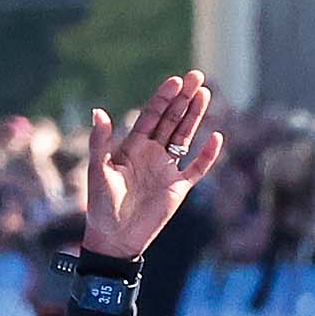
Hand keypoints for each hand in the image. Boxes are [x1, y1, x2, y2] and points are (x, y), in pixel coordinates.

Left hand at [80, 73, 223, 259]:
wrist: (115, 239)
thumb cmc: (101, 206)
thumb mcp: (98, 171)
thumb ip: (100, 142)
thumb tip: (98, 112)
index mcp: (132, 147)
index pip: (151, 116)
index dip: (163, 98)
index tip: (175, 81)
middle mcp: (152, 154)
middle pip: (171, 120)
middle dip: (184, 99)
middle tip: (197, 76)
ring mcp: (167, 169)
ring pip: (185, 137)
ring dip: (195, 116)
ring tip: (205, 93)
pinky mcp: (178, 188)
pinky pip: (197, 168)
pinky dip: (207, 155)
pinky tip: (216, 137)